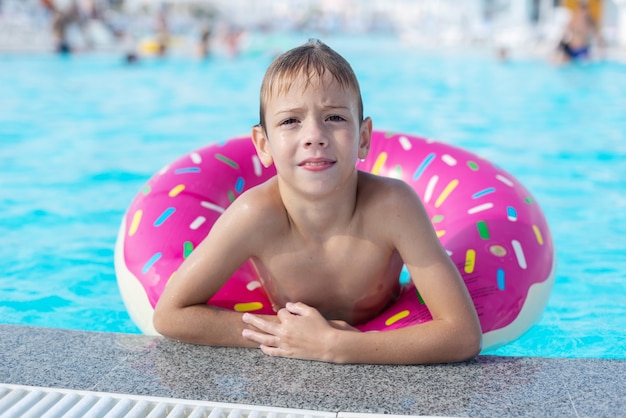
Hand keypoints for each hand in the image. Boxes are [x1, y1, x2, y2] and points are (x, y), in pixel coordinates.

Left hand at [241, 302, 356, 361]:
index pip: (281, 313)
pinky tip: (260, 347)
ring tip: (244, 333)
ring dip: (253, 335)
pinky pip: (273, 352)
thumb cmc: (321, 327)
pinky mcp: (288, 353)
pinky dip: (266, 350)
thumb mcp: (311, 312)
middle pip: (265, 325)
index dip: (284, 312)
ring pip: (265, 339)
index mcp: (290, 320)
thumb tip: (288, 305)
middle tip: (244, 317)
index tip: (289, 313)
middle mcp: (284, 332)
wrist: (328, 345)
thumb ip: (298, 306)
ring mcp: (285, 343)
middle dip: (253, 320)